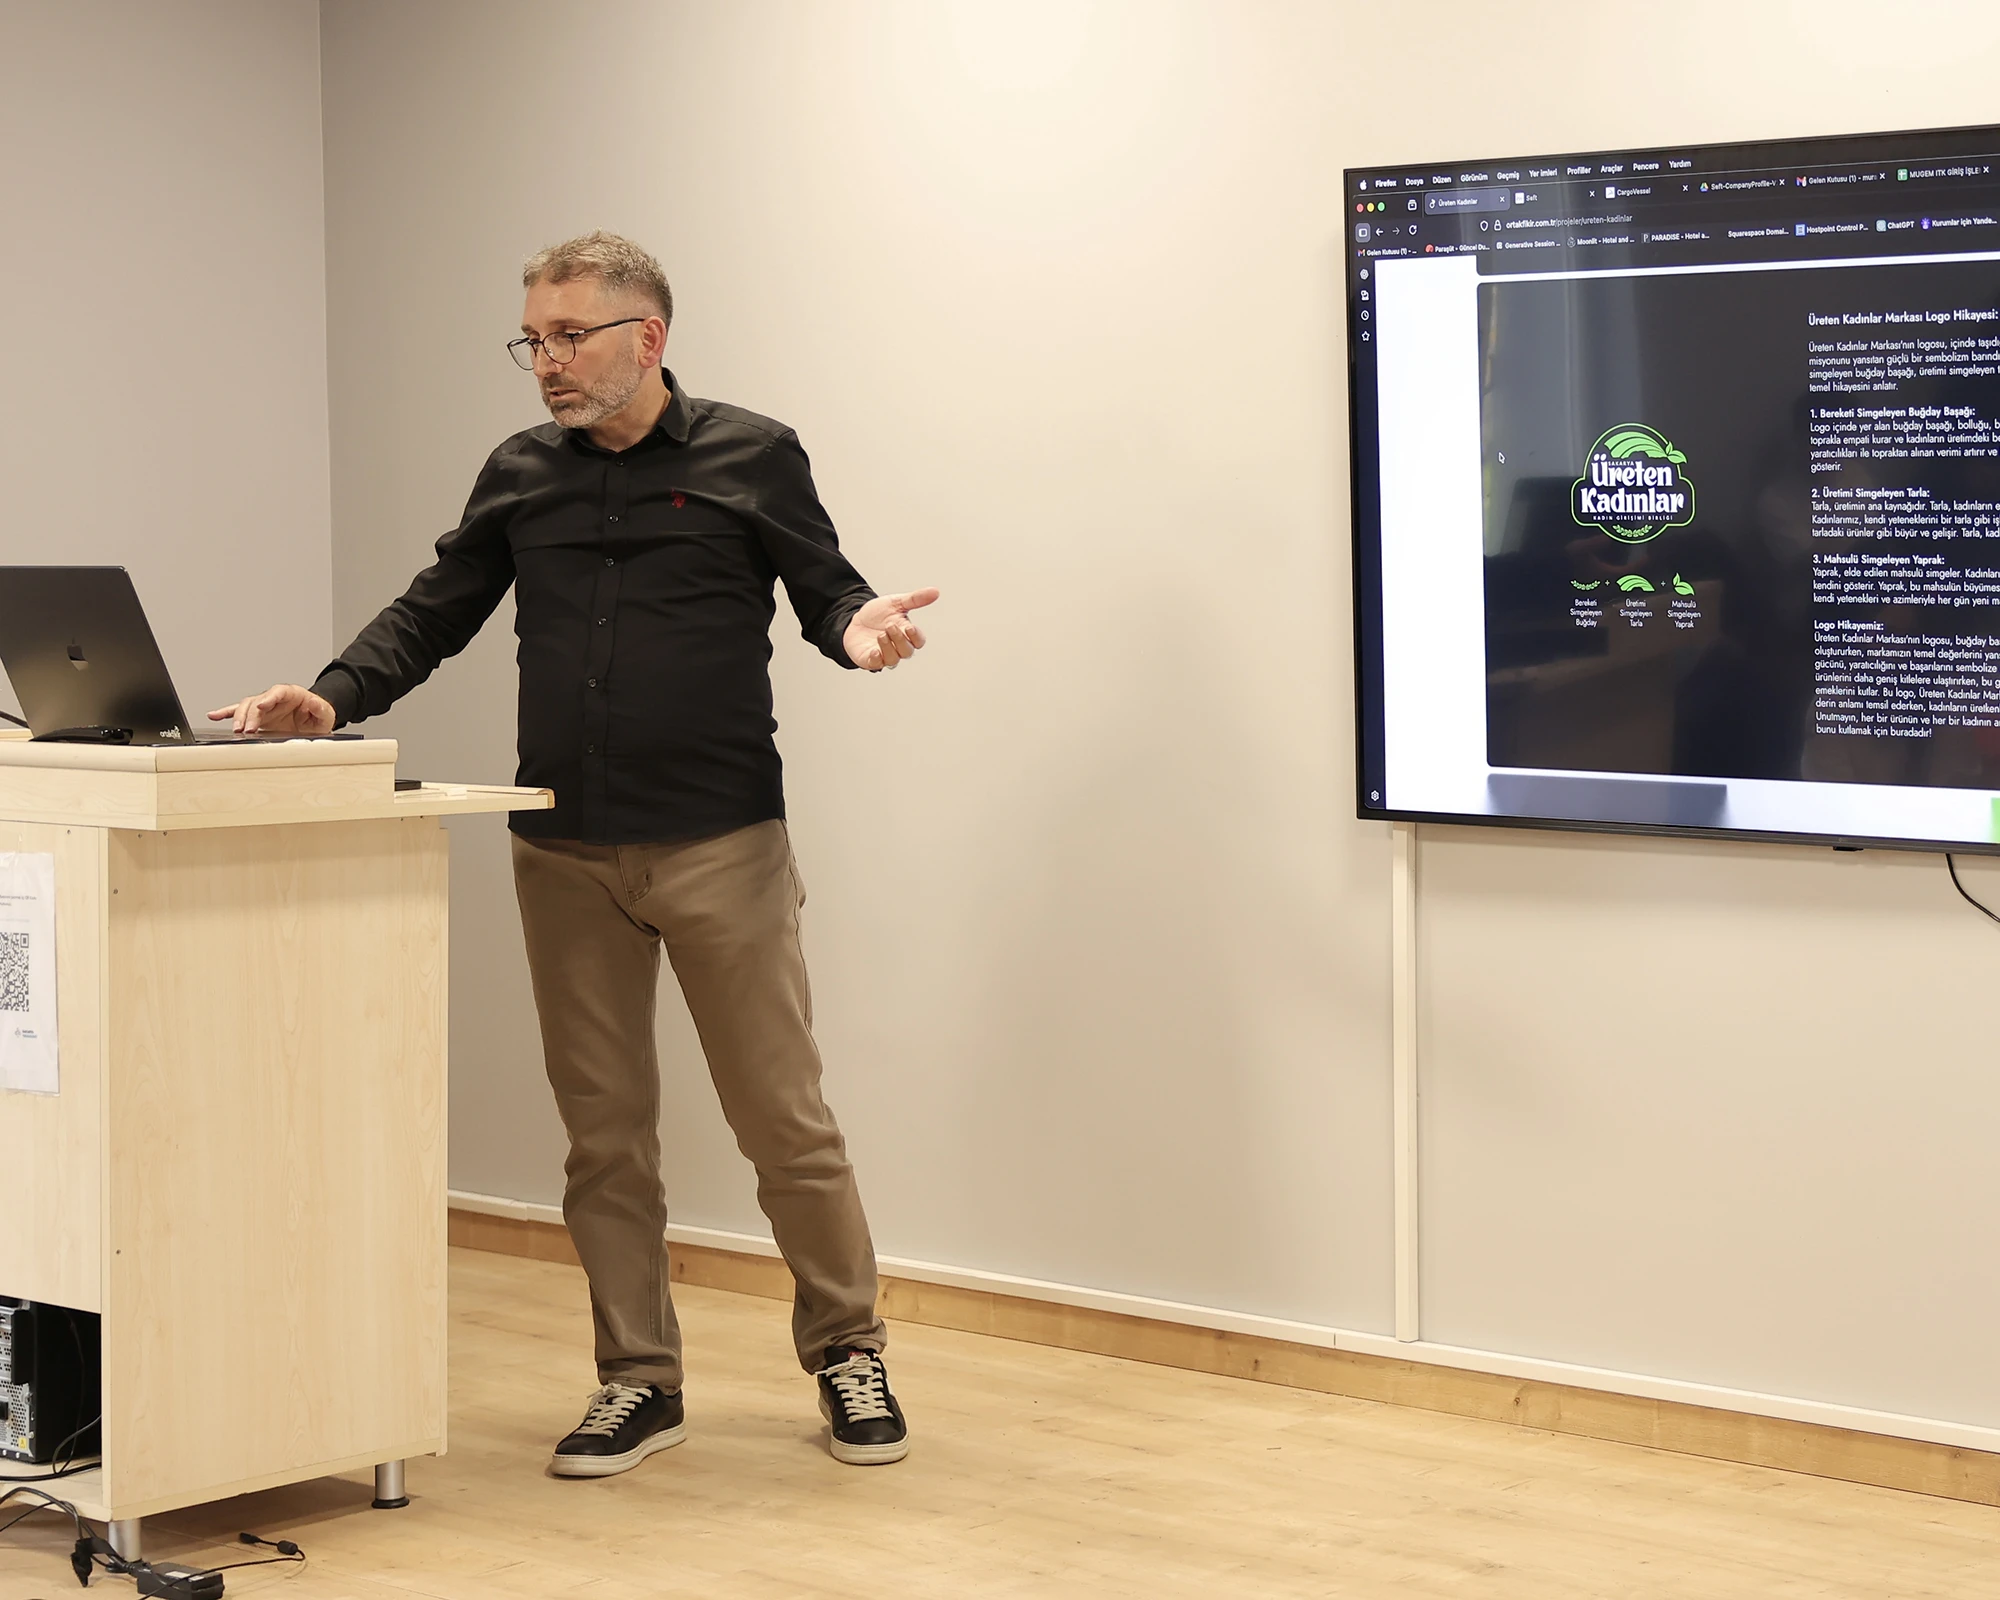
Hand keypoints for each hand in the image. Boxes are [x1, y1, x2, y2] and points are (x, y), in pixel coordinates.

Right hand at [206, 683, 335, 734]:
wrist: (314, 721)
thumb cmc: (318, 715)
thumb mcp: (325, 713)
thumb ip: (321, 708)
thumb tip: (314, 703)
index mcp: (291, 693)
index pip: (278, 692)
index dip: (268, 698)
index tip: (261, 706)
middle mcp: (274, 698)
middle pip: (258, 701)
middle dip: (251, 715)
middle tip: (248, 729)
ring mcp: (264, 707)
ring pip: (246, 707)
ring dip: (239, 718)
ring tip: (236, 730)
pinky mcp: (257, 716)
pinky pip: (238, 712)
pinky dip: (225, 713)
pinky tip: (214, 716)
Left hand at [843, 589, 939, 671]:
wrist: (855, 619)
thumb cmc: (877, 615)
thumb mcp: (896, 602)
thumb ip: (915, 599)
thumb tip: (935, 592)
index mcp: (906, 634)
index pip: (918, 641)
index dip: (916, 637)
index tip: (910, 628)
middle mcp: (897, 647)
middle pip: (907, 652)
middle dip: (899, 639)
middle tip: (890, 626)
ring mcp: (884, 655)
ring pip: (893, 659)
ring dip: (888, 647)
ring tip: (881, 635)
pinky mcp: (869, 660)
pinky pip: (875, 665)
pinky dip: (876, 659)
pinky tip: (874, 651)